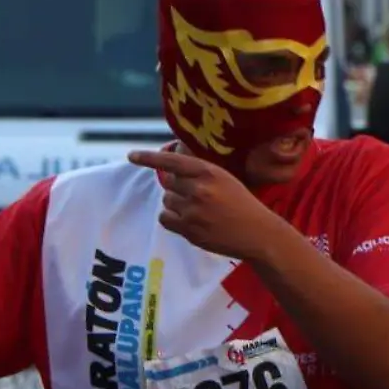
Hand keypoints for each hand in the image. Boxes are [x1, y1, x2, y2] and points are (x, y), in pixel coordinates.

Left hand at [129, 149, 295, 261]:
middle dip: (178, 188)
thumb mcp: (224, 178)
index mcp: (208, 172)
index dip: (149, 158)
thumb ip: (199, 172)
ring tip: (199, 210)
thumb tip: (171, 164)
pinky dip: (172, 219)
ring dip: (176, 204)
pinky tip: (190, 221)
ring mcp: (192, 211)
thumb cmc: (241, 203)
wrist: (257, 233)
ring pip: (167, 201)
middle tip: (198, 197)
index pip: (172, 162)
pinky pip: (165, 218)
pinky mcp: (188, 230)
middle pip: (168, 183)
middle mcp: (198, 189)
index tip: (131, 156)